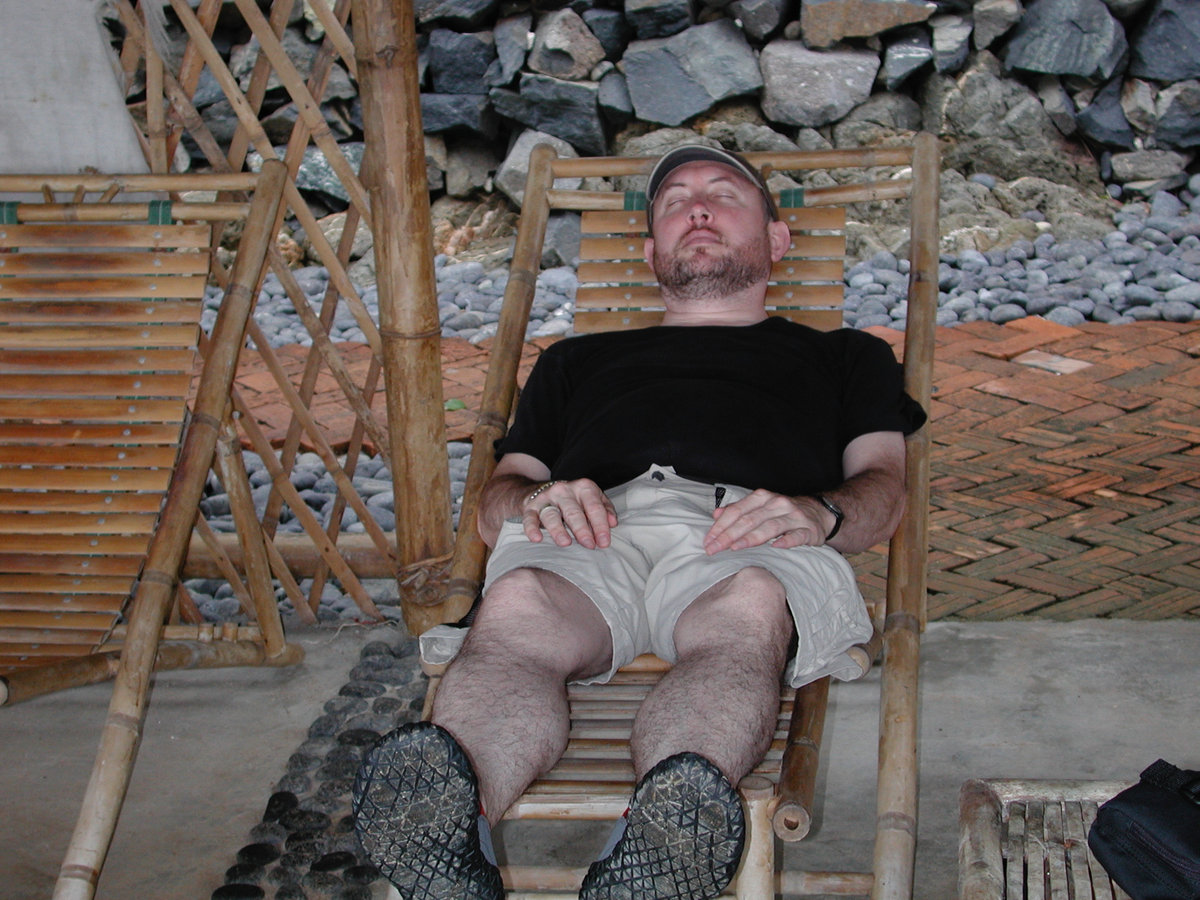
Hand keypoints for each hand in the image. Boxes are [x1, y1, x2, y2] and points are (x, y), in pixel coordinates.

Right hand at [521, 478, 617, 548]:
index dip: (600, 525)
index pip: (594, 507)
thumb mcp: (592, 500)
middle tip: (589, 545)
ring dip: (558, 530)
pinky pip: (530, 518)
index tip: (604, 542)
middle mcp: (564, 490)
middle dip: (582, 529)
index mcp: (583, 488)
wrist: (540, 491)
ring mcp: (546, 498)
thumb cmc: (574, 501)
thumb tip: (613, 523)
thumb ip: (605, 509)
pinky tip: (537, 538)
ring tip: (566, 543)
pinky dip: (532, 528)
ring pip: (552, 515)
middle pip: (574, 512)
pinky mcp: (530, 507)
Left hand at [703, 490, 828, 554]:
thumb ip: (738, 511)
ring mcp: (794, 516)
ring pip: (770, 527)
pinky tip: (776, 547)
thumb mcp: (759, 507)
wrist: (818, 512)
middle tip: (714, 549)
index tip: (708, 541)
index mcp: (762, 498)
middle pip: (749, 520)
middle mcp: (777, 504)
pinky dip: (786, 541)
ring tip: (736, 548)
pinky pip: (796, 535)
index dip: (721, 526)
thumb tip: (716, 515)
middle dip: (729, 535)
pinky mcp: (808, 530)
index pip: (737, 511)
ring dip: (751, 538)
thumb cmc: (782, 512)